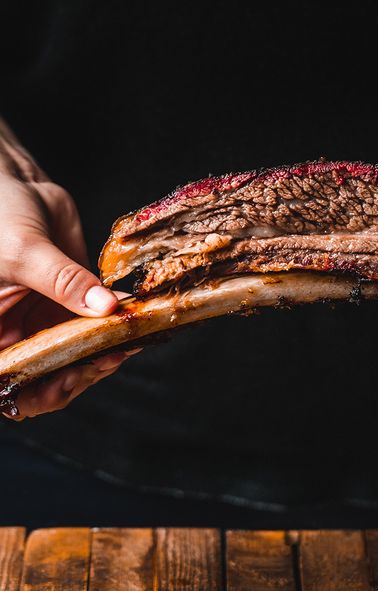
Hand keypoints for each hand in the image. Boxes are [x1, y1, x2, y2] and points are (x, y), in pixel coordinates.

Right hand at [0, 119, 135, 418]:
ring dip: (110, 350)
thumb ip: (64, 281)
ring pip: (82, 355)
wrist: (16, 187)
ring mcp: (48, 324)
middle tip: (114, 352)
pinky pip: (100, 325)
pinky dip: (120, 326)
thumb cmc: (1, 216)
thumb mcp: (24, 251)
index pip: (14, 385)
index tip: (74, 374)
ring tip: (133, 336)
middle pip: (53, 377)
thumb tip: (108, 308)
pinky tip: (139, 320)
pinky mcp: (75, 305)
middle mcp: (20, 337)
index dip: (42, 391)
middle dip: (86, 370)